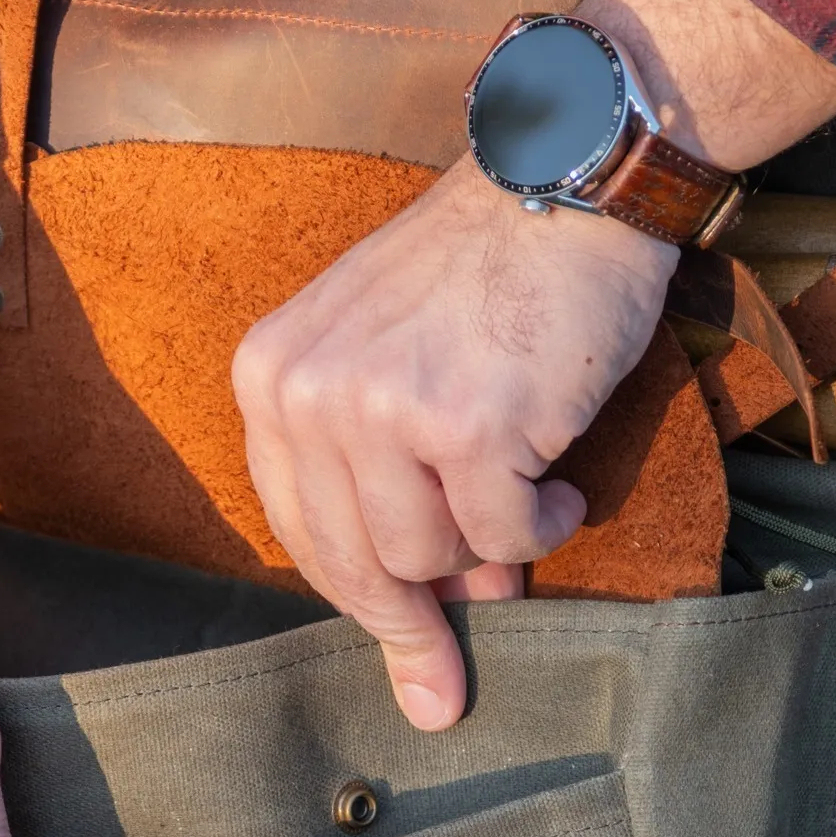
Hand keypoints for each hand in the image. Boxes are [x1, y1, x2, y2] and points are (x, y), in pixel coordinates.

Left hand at [233, 158, 675, 729]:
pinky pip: (503, 536)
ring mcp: (384, 409)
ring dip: (487, 549)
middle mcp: (311, 395)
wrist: (563, 178)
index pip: (304, 535)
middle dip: (417, 619)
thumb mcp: (382, 364)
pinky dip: (543, 526)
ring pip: (429, 557)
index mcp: (272, 380)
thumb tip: (422, 646)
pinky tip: (560, 484)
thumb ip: (380, 491)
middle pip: (359, 565)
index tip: (404, 650)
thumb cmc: (473, 280)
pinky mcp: (466, 425)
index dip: (360, 602)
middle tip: (461, 658)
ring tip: (523, 499)